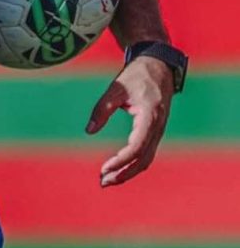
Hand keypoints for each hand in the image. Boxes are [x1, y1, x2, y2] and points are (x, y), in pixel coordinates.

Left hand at [84, 56, 173, 186]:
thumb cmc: (136, 76)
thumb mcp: (116, 89)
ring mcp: (159, 130)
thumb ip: (102, 109)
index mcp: (150, 116)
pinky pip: (146, 152)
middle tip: (102, 182)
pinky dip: (133, 163)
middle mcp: (158, 127)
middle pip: (143, 159)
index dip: (121, 160)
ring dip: (128, 172)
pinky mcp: (155, 130)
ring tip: (108, 180)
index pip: (136, 147)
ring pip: (146, 159)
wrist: (158, 66)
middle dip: (123, 173)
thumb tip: (89, 131)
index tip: (104, 168)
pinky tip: (120, 168)